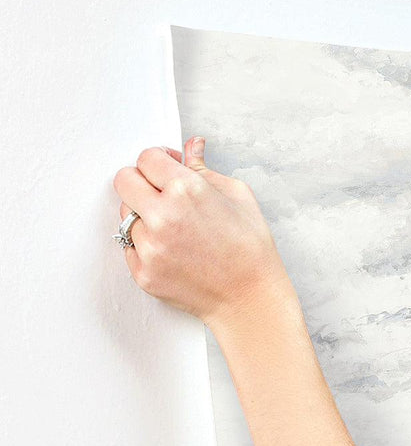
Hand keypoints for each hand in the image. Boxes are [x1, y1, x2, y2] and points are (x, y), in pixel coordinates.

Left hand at [112, 136, 297, 330]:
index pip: (146, 158)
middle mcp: (162, 216)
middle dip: (141, 182)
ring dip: (143, 217)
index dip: (158, 162)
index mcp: (186, 190)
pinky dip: (146, 246)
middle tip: (161, 195)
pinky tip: (173, 252)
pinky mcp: (144, 273)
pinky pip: (130, 248)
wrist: (251, 299)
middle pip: (124, 181)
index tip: (167, 170)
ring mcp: (150, 247)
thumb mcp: (238, 197)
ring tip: (174, 230)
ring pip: (126, 216)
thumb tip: (191, 146)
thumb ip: (205, 169)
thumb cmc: (251, 249)